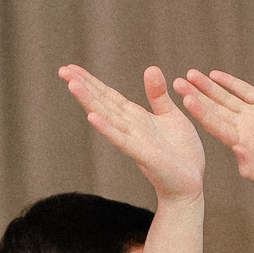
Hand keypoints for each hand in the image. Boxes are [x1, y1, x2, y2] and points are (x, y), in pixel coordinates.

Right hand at [64, 65, 204, 203]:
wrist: (190, 185)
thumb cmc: (180, 153)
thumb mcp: (171, 115)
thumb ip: (157, 94)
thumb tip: (149, 67)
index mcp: (136, 117)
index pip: (108, 96)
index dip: (90, 81)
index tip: (71, 67)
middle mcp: (130, 128)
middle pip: (102, 103)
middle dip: (83, 87)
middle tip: (62, 70)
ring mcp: (134, 141)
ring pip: (108, 118)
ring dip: (89, 102)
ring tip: (72, 86)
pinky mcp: (144, 156)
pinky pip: (123, 140)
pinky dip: (107, 129)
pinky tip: (92, 118)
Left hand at [173, 69, 253, 198]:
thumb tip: (236, 152)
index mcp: (243, 146)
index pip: (216, 126)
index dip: (201, 112)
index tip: (186, 99)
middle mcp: (245, 130)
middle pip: (215, 110)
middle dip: (197, 95)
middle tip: (176, 82)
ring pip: (227, 98)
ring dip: (209, 87)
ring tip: (191, 74)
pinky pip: (247, 92)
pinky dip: (232, 83)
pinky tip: (216, 75)